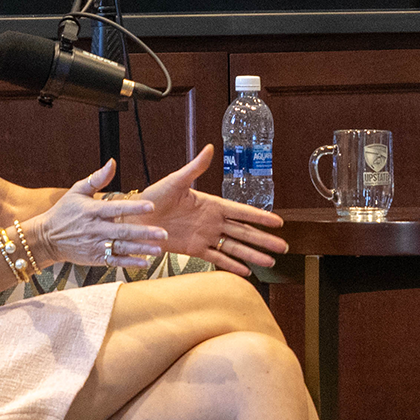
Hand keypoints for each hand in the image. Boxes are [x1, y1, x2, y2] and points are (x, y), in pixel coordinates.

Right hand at [26, 160, 167, 269]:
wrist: (46, 238)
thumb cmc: (64, 212)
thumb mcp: (77, 191)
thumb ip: (97, 178)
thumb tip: (112, 162)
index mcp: (92, 211)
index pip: (115, 208)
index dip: (133, 207)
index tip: (151, 207)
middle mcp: (95, 229)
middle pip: (123, 231)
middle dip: (144, 232)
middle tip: (163, 234)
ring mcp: (95, 245)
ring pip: (121, 248)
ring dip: (141, 249)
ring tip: (159, 250)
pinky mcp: (95, 258)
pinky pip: (114, 261)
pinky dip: (129, 263)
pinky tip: (145, 263)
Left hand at [133, 145, 288, 275]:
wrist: (136, 219)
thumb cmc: (154, 197)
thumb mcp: (175, 180)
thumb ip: (195, 167)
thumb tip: (209, 148)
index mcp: (211, 204)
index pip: (242, 212)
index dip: (260, 217)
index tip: (278, 222)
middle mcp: (212, 222)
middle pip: (244, 232)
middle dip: (264, 239)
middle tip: (283, 246)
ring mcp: (205, 236)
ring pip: (235, 247)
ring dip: (253, 254)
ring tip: (270, 261)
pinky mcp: (194, 250)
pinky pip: (217, 259)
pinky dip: (231, 265)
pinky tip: (246, 271)